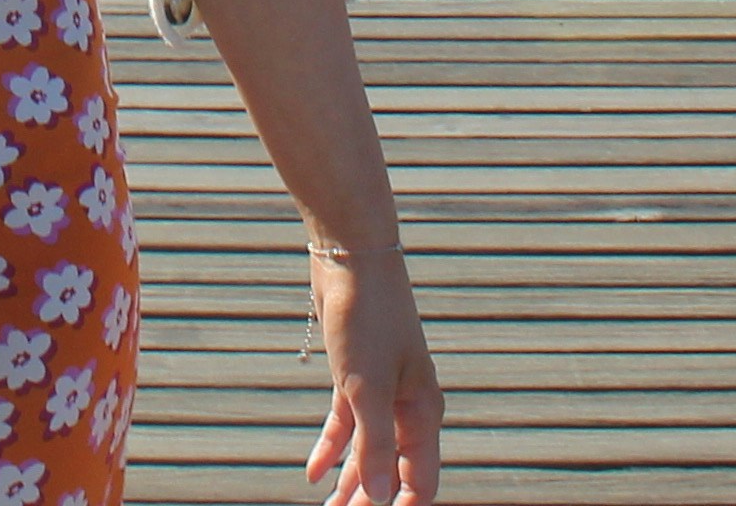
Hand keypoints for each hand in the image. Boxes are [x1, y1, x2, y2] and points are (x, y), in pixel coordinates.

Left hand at [302, 243, 443, 504]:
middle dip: (370, 501)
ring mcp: (381, 390)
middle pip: (391, 471)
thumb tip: (379, 499)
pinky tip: (313, 473)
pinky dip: (331, 449)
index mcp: (422, 412)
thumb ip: (375, 445)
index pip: (421, 481)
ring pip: (367, 451)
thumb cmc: (368, 317)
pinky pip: (346, 425)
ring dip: (350, 482)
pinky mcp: (355, 375)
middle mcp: (407, 405)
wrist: (351, 254)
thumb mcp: (367, 387)